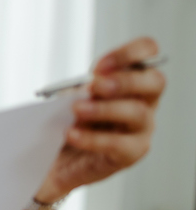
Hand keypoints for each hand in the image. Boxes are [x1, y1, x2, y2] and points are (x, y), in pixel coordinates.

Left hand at [41, 37, 164, 201]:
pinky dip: (93, 139)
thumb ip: (79, 88)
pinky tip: (71, 134)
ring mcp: (141, 128)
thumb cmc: (67, 120)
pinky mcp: (130, 154)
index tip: (99, 66)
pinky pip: (119, 145)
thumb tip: (81, 90)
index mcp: (130, 78)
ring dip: (105, 108)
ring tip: (77, 110)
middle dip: (125, 81)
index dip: (129, 53)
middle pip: (155, 82)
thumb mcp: (70, 96)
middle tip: (94, 86)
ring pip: (138, 112)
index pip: (148, 51)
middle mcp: (144, 101)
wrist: (54, 157)